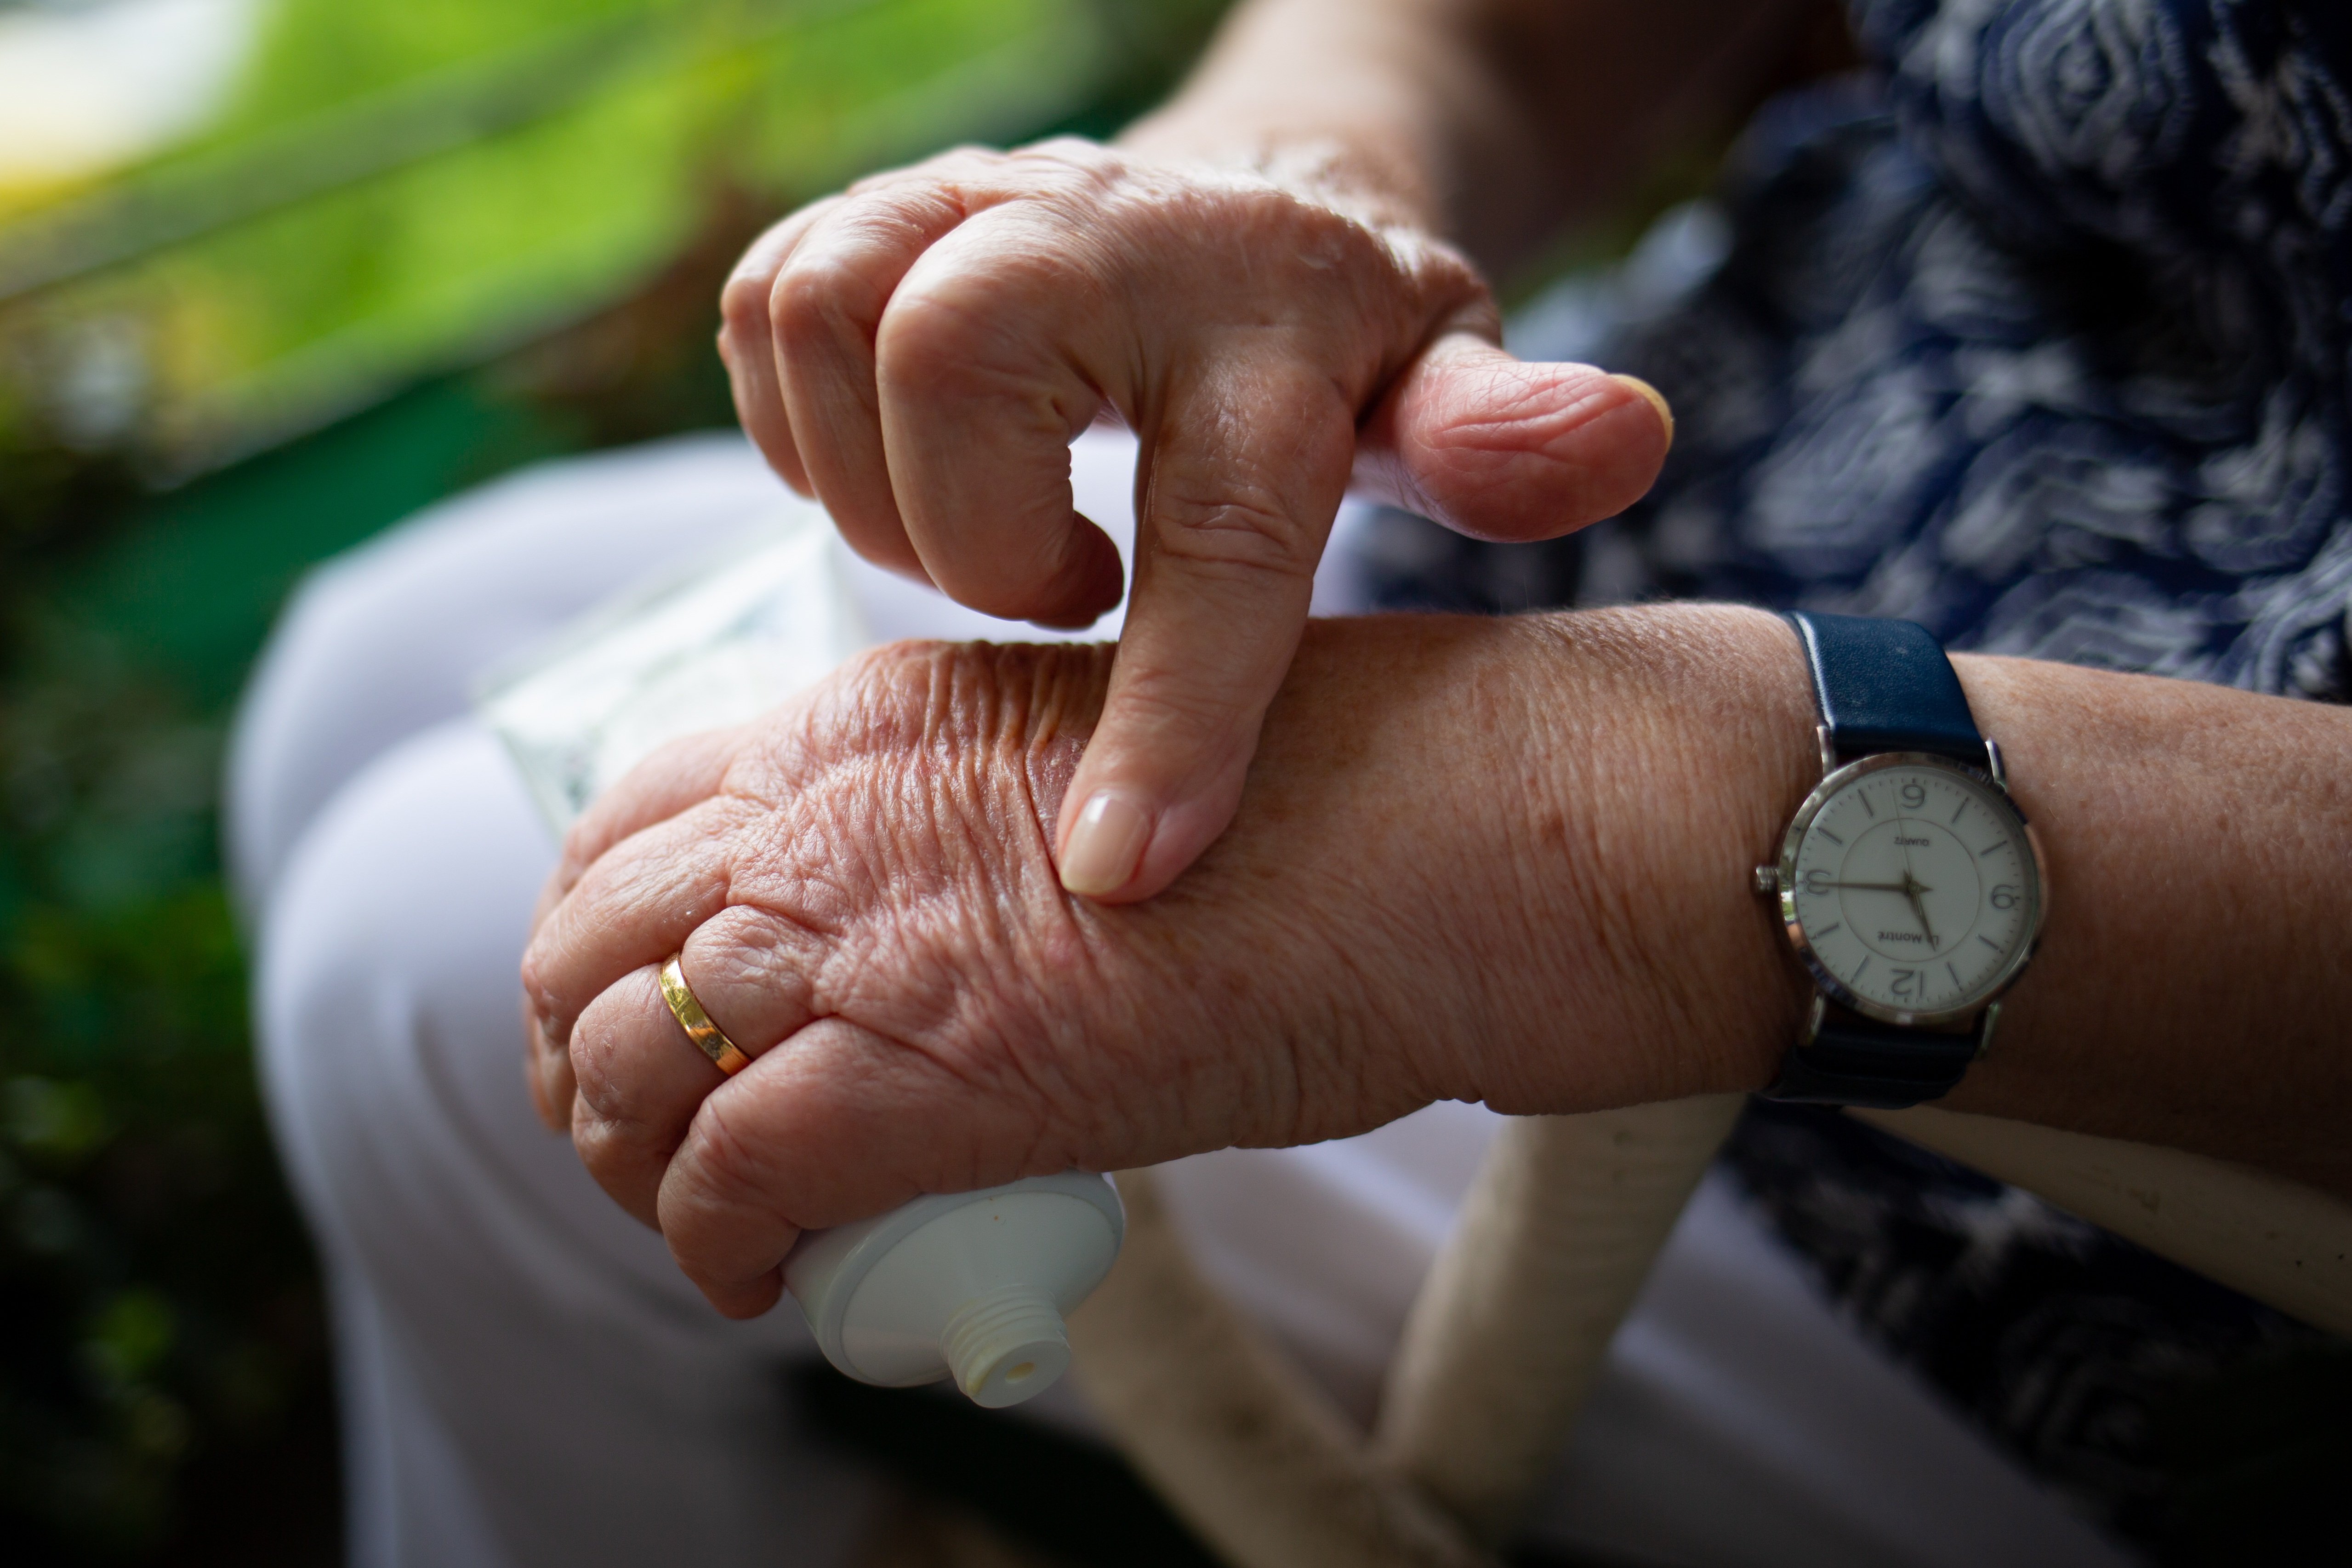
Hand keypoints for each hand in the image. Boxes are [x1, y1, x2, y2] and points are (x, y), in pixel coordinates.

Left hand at [519, 608, 1812, 1317]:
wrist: (1436, 840)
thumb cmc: (1321, 804)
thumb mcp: (1084, 755)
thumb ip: (961, 821)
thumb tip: (927, 935)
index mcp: (865, 714)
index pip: (633, 809)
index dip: (610, 924)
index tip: (656, 997)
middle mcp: (820, 805)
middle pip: (584, 938)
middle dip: (585, 1050)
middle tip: (650, 1132)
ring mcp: (851, 935)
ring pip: (613, 1060)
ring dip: (627, 1160)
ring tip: (693, 1217)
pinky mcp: (906, 1073)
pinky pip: (718, 1181)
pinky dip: (710, 1248)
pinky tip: (754, 1281)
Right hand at [717, 137, 1674, 902]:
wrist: (1236, 207)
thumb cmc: (1334, 346)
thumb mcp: (1443, 387)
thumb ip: (1503, 438)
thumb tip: (1626, 436)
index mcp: (1270, 310)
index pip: (1217, 525)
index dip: (1173, 712)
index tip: (1121, 871)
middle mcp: (1101, 226)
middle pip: (953, 361)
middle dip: (978, 535)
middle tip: (1070, 590)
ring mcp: (964, 197)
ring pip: (828, 326)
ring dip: (884, 486)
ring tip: (999, 537)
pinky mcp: (864, 213)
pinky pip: (765, 313)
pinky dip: (810, 428)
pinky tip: (917, 477)